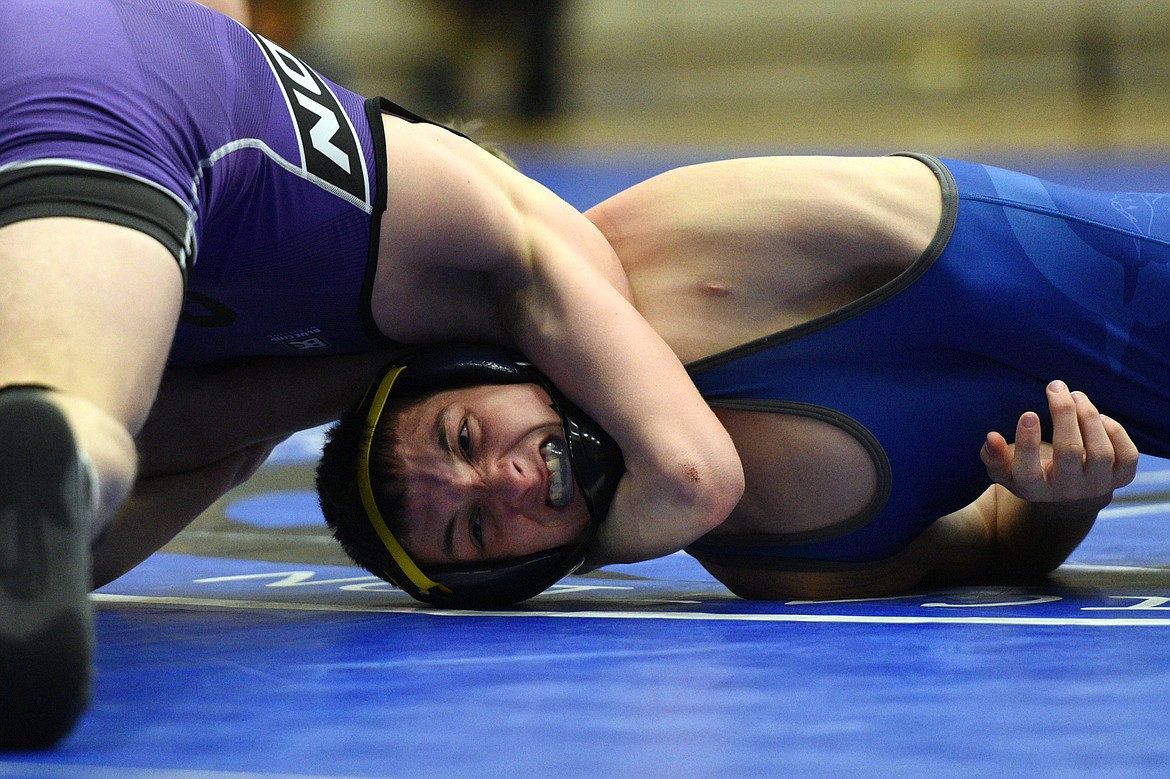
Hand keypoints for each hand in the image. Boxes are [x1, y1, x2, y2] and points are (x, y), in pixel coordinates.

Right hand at [980, 380, 1138, 504]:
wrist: (1068, 493)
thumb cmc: (1031, 471)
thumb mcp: (1006, 468)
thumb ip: (994, 455)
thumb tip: (991, 437)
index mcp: (1034, 489)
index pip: (1028, 471)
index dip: (1027, 442)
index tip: (1028, 413)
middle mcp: (1067, 491)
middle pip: (1070, 452)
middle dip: (1063, 415)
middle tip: (1055, 387)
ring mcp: (1097, 485)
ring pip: (1100, 452)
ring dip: (1088, 417)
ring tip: (1076, 395)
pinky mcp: (1120, 478)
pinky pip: (1126, 455)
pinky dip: (1115, 431)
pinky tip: (1099, 417)